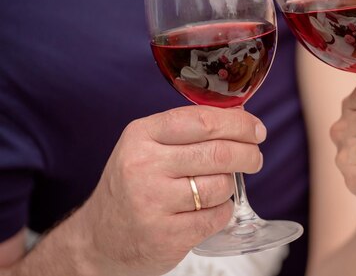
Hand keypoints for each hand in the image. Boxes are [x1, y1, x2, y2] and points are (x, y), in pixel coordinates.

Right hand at [72, 105, 265, 275]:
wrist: (98, 238)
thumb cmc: (133, 185)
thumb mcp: (146, 146)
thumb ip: (188, 130)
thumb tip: (241, 116)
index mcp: (142, 135)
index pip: (203, 120)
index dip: (238, 123)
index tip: (257, 130)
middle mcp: (144, 165)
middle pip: (218, 152)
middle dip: (248, 154)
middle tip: (255, 158)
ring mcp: (152, 202)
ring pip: (220, 186)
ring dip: (230, 186)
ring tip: (220, 187)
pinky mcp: (165, 235)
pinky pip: (216, 217)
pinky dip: (222, 212)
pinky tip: (209, 210)